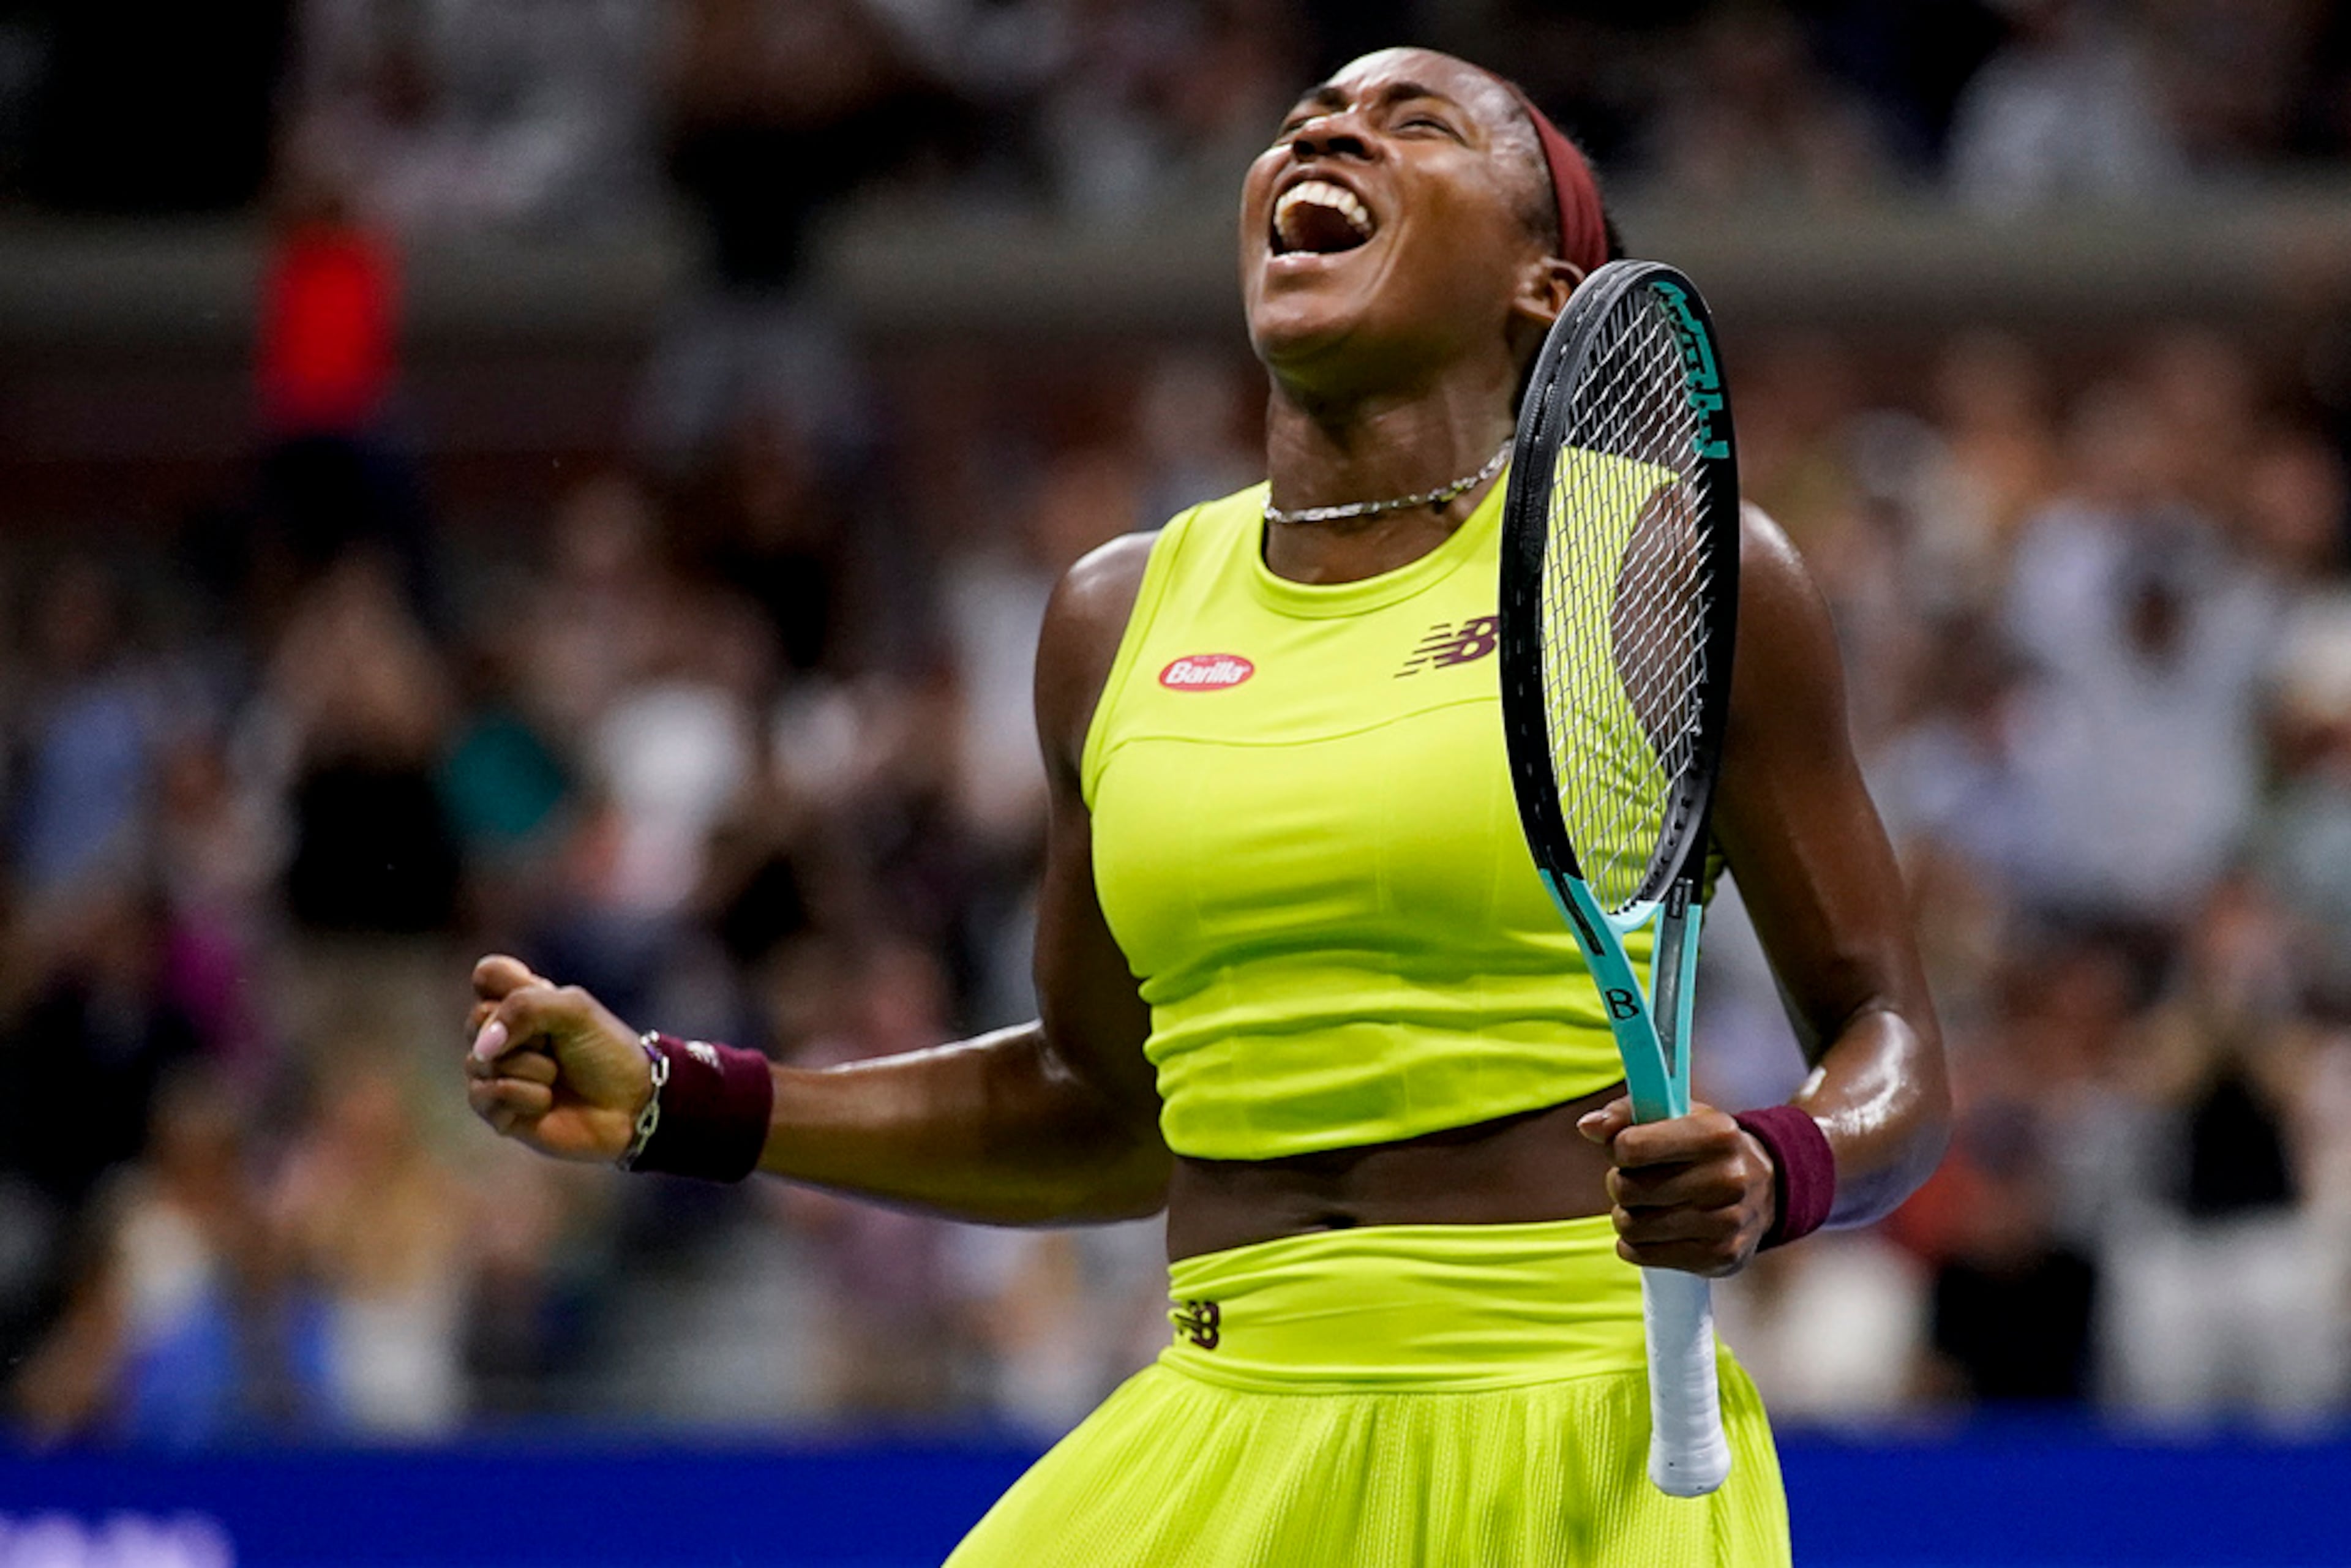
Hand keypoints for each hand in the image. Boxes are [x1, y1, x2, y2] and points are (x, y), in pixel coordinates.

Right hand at [463, 955, 652, 1163]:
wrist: (631, 1103)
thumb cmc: (606, 1051)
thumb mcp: (574, 1011)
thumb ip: (524, 1008)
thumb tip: (482, 1047)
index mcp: (522, 1002)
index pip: (486, 975)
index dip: (510, 987)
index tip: (545, 999)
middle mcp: (503, 1035)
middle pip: (477, 1018)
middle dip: (526, 1034)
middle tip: (555, 1046)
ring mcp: (496, 1072)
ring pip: (480, 1061)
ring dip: (532, 1069)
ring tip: (556, 1076)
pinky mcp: (497, 1110)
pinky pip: (483, 1096)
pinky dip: (524, 1096)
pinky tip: (546, 1101)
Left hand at [1578, 1097, 1775, 1276]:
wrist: (1767, 1187)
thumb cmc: (1705, 1147)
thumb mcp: (1674, 1114)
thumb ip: (1626, 1113)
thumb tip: (1587, 1126)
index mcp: (1716, 1134)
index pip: (1632, 1147)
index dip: (1617, 1148)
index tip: (1627, 1149)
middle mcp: (1728, 1179)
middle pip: (1627, 1189)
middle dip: (1620, 1183)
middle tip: (1637, 1180)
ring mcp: (1726, 1223)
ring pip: (1632, 1226)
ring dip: (1627, 1216)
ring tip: (1646, 1205)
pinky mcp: (1720, 1257)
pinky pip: (1643, 1255)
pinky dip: (1636, 1244)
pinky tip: (1653, 1230)